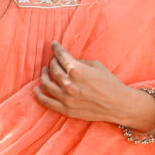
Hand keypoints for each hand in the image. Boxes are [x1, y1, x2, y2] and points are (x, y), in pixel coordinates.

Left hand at [34, 40, 154, 127]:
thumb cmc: (109, 83)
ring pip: (46, 83)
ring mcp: (66, 98)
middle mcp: (68, 83)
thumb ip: (78, 62)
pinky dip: (39, 94)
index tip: (53, 44)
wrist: (118, 104)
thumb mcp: (96, 65)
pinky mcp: (65, 109)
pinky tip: (36, 89)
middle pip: (52, 68)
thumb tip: (66, 60)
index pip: (60, 55)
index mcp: (76, 70)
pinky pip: (46, 102)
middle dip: (52, 62)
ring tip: (45, 71)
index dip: (56, 48)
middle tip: (54, 60)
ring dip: (43, 75)